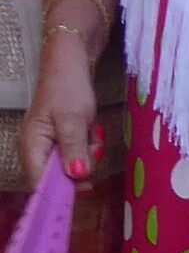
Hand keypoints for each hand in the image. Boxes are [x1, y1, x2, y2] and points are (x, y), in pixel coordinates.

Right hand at [21, 36, 101, 185]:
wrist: (71, 63)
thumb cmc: (67, 87)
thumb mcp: (72, 118)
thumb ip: (74, 149)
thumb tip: (77, 177)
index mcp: (32, 147)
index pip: (41, 183)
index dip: (63, 189)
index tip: (87, 185)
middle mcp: (37, 150)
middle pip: (59, 178)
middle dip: (81, 168)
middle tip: (93, 147)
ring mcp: (49, 145)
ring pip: (72, 167)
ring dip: (88, 155)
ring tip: (93, 133)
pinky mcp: (62, 140)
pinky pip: (77, 155)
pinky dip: (88, 146)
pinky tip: (92, 131)